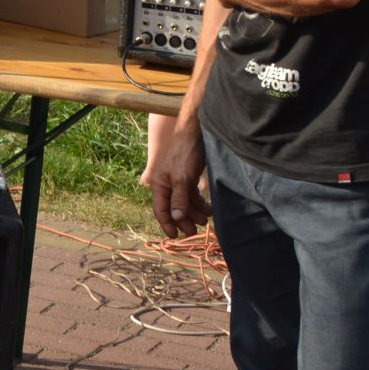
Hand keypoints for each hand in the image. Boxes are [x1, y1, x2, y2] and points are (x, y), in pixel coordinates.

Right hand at [142, 121, 212, 239]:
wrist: (196, 133)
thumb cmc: (185, 154)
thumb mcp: (182, 178)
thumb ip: (179, 199)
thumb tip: (176, 218)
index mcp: (159, 184)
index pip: (161, 209)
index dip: (167, 224)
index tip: (174, 236)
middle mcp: (166, 184)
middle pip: (174, 208)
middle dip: (184, 220)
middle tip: (195, 231)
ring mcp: (177, 181)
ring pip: (184, 202)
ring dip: (194, 212)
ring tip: (207, 220)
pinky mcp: (187, 177)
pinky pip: (192, 195)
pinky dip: (199, 203)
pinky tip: (209, 209)